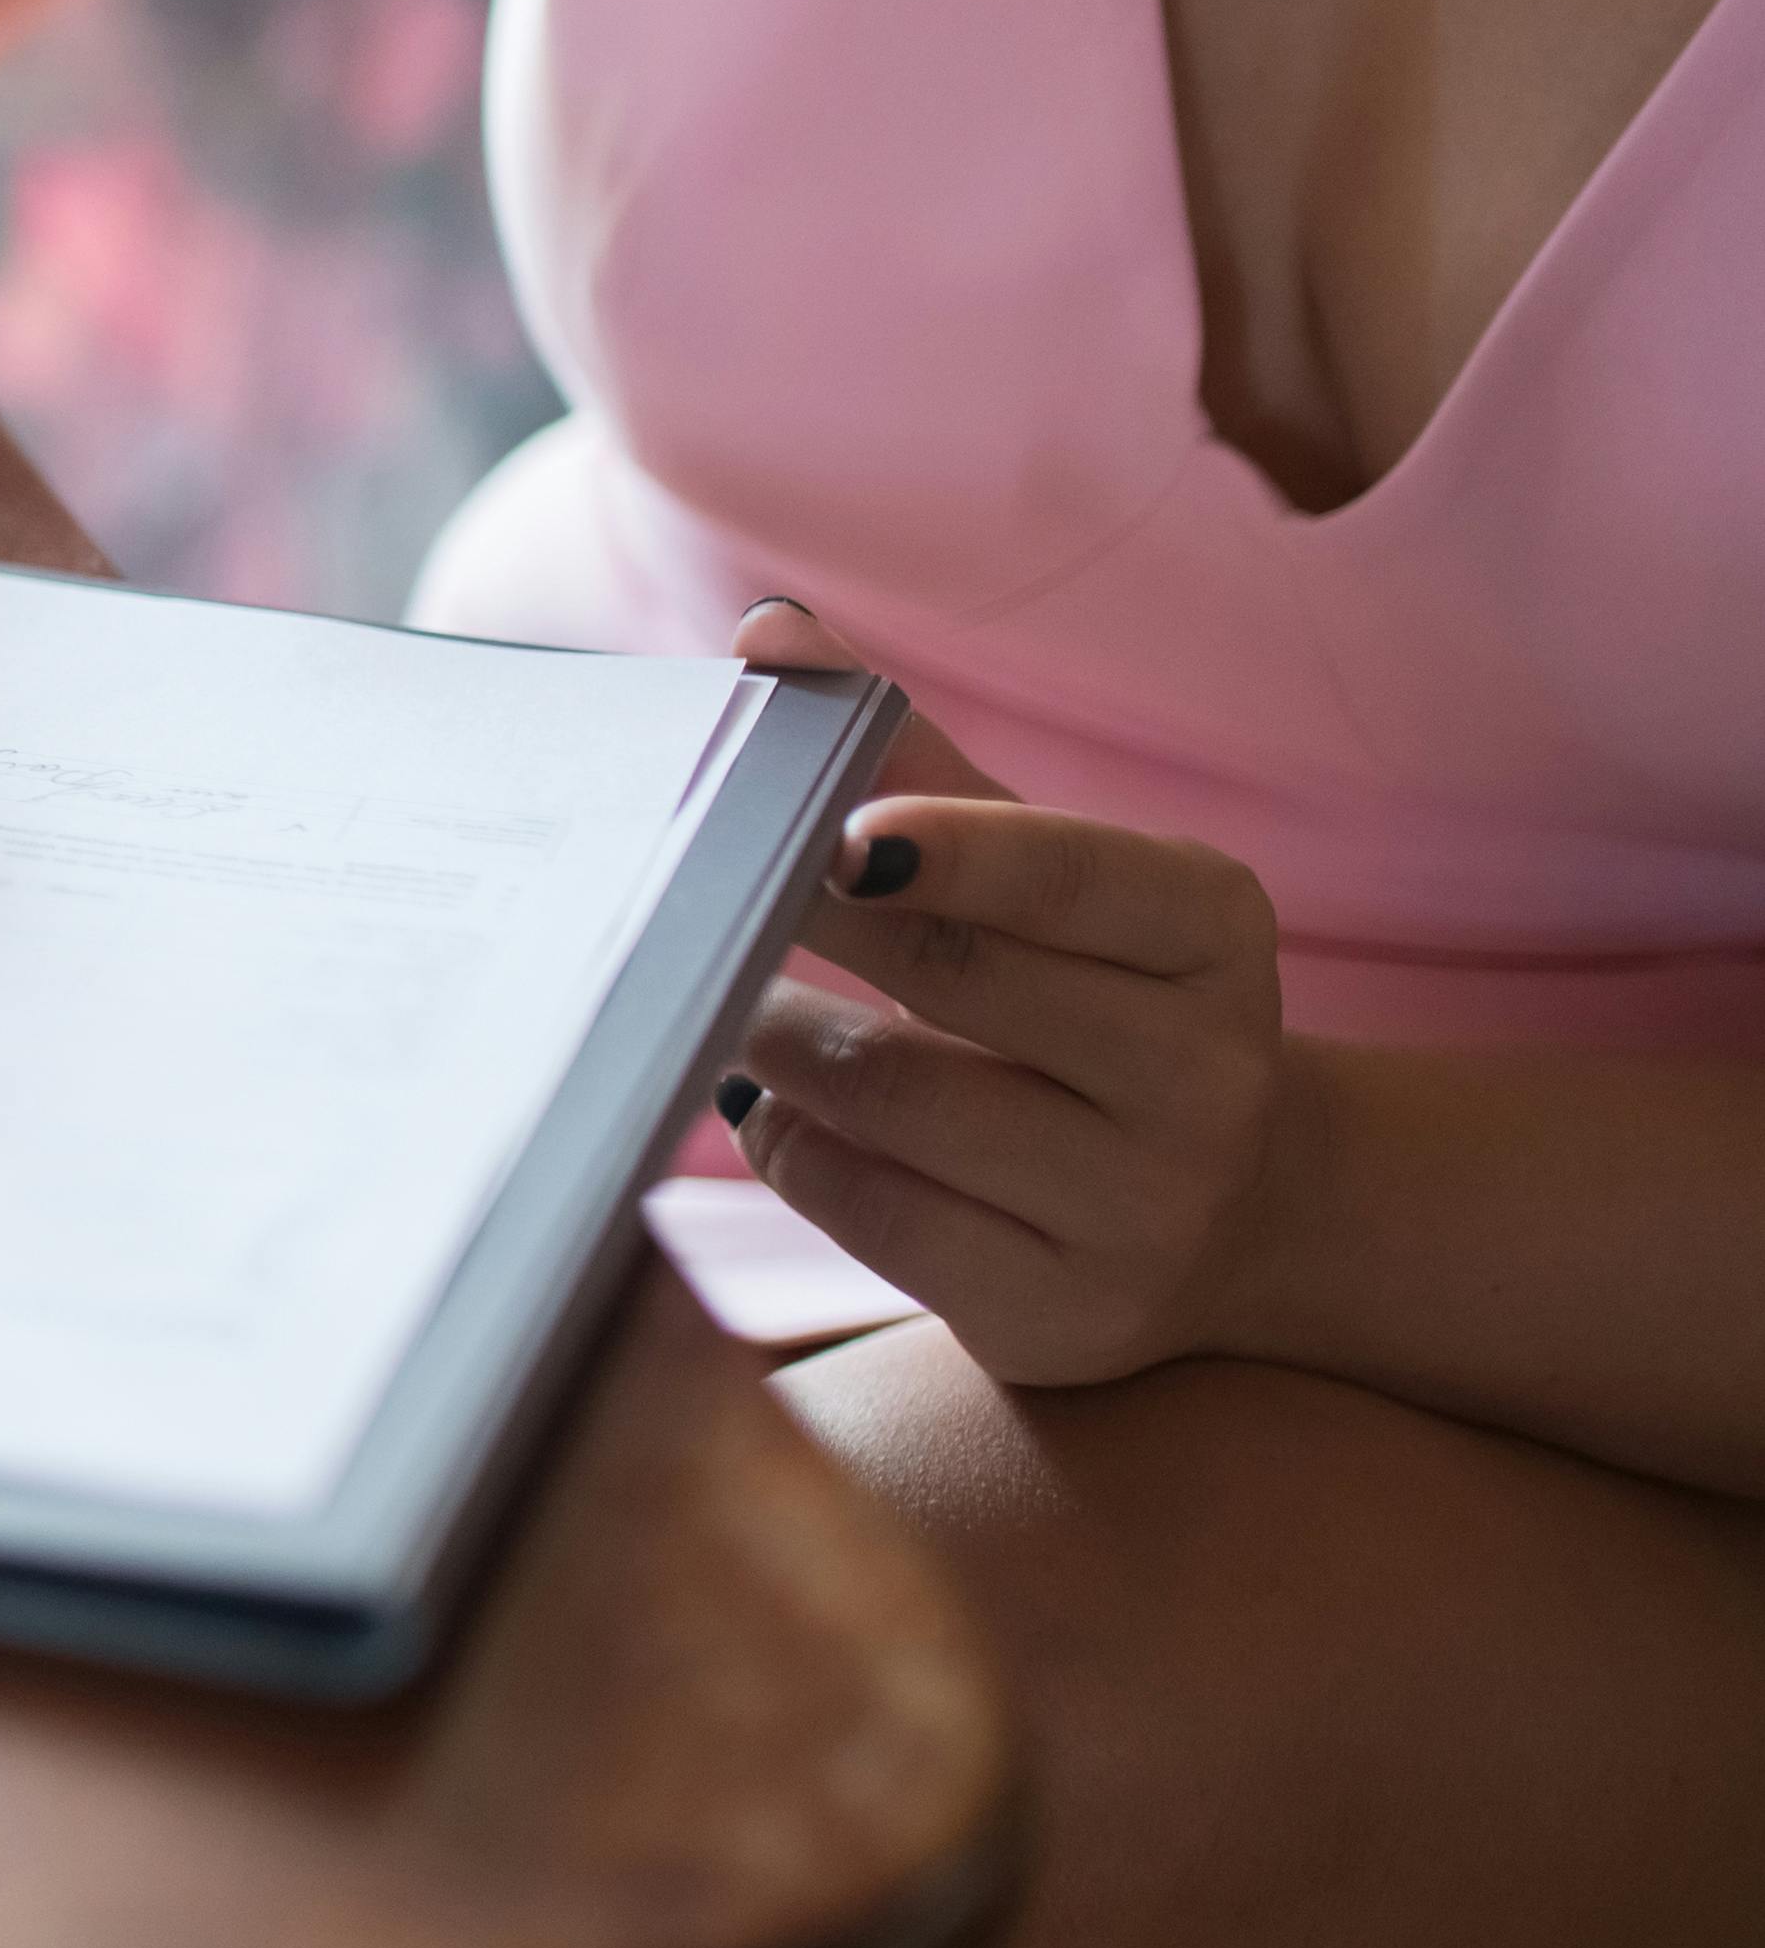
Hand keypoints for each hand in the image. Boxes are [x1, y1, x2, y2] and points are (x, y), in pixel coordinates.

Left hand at [718, 601, 1299, 1387]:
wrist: (1237, 1211)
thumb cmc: (1096, 998)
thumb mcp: (1050, 879)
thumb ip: (914, 760)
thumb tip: (766, 633)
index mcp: (1218, 931)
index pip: (1074, 873)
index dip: (956, 848)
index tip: (840, 828)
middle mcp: (1208, 1075)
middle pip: (960, 978)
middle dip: (812, 922)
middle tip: (710, 886)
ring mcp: (1144, 1209)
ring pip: (894, 1097)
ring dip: (777, 1035)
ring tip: (736, 999)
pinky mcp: (1062, 1314)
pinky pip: (869, 1209)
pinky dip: (791, 1144)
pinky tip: (771, 1105)